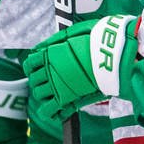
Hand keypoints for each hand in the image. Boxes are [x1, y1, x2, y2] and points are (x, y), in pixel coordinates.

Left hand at [23, 15, 133, 129]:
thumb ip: (55, 40)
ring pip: (39, 94)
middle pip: (34, 80)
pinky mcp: (67, 99)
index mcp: (50, 54)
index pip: (30, 64)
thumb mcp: (76, 32)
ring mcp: (57, 85)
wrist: (114, 56)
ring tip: (55, 95)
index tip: (38, 69)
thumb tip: (37, 49)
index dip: (33, 67)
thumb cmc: (99, 41)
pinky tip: (55, 111)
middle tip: (52, 82)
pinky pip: (49, 110)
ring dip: (45, 95)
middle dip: (40, 82)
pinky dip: (50, 111)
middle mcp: (49, 70)